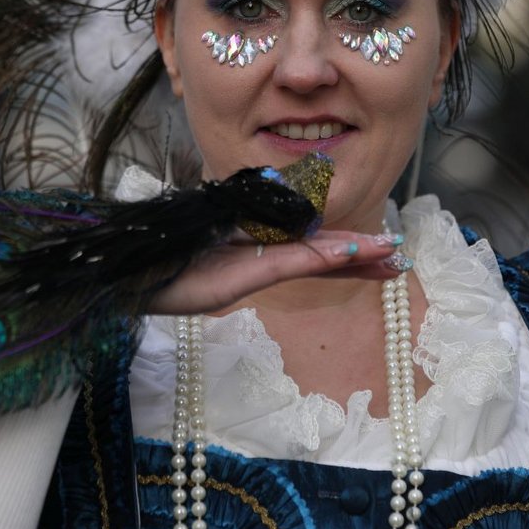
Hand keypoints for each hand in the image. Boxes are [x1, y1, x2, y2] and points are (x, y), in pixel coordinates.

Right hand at [147, 231, 406, 314]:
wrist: (127, 272)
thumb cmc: (169, 279)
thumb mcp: (228, 284)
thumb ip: (277, 263)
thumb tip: (328, 250)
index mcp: (259, 260)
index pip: (316, 260)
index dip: (353, 257)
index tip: (390, 257)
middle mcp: (261, 248)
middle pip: (321, 252)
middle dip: (363, 255)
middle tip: (402, 254)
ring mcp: (251, 244)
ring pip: (312, 249)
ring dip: (354, 252)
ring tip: (391, 252)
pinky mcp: (238, 244)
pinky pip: (289, 253)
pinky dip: (321, 253)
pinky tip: (351, 252)